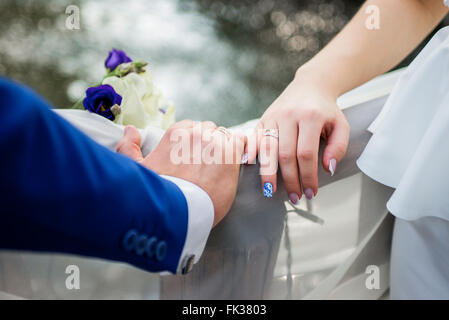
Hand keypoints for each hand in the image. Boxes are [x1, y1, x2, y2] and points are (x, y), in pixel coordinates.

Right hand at [116, 120, 245, 226]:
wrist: (178, 212)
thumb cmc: (157, 193)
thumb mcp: (136, 169)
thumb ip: (129, 147)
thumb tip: (130, 131)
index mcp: (176, 133)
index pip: (193, 127)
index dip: (195, 142)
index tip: (193, 156)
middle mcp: (197, 133)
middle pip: (210, 131)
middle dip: (209, 144)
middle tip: (205, 165)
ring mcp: (215, 144)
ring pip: (225, 137)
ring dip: (223, 148)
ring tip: (218, 168)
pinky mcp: (230, 156)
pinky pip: (240, 143)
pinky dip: (239, 150)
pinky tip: (233, 162)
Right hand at [249, 71, 349, 202]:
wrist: (310, 86)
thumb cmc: (326, 110)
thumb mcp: (341, 125)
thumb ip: (338, 147)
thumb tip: (328, 169)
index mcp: (310, 117)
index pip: (306, 154)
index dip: (308, 176)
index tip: (311, 192)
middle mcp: (289, 115)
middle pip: (285, 154)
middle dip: (290, 180)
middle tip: (295, 197)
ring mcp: (273, 116)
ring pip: (267, 149)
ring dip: (268, 173)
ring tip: (271, 191)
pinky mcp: (263, 118)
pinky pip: (254, 138)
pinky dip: (251, 152)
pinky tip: (250, 167)